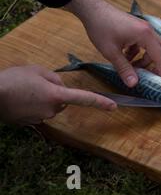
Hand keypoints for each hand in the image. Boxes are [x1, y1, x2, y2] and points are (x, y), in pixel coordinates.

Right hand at [0, 65, 116, 125]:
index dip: (100, 102)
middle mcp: (52, 110)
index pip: (84, 98)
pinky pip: (38, 112)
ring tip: (25, 91)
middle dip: (55, 93)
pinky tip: (20, 99)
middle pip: (62, 100)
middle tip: (37, 84)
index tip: (114, 106)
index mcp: (56, 95)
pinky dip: (33, 106)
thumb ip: (55, 78)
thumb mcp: (38, 71)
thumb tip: (60, 87)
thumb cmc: (14, 80)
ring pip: (50, 106)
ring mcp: (41, 118)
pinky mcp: (30, 123)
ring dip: (43, 99)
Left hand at [66, 0, 160, 87]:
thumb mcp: (111, 52)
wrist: (92, 10)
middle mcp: (149, 31)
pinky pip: (145, 43)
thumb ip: (124, 69)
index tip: (159, 82)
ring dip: (145, 59)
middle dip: (156, 64)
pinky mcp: (138, 28)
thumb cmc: (101, 28)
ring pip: (153, 48)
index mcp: (146, 35)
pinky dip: (139, 52)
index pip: (160, 57)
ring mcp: (144, 28)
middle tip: (149, 75)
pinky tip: (125, 56)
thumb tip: (133, 84)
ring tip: (131, 67)